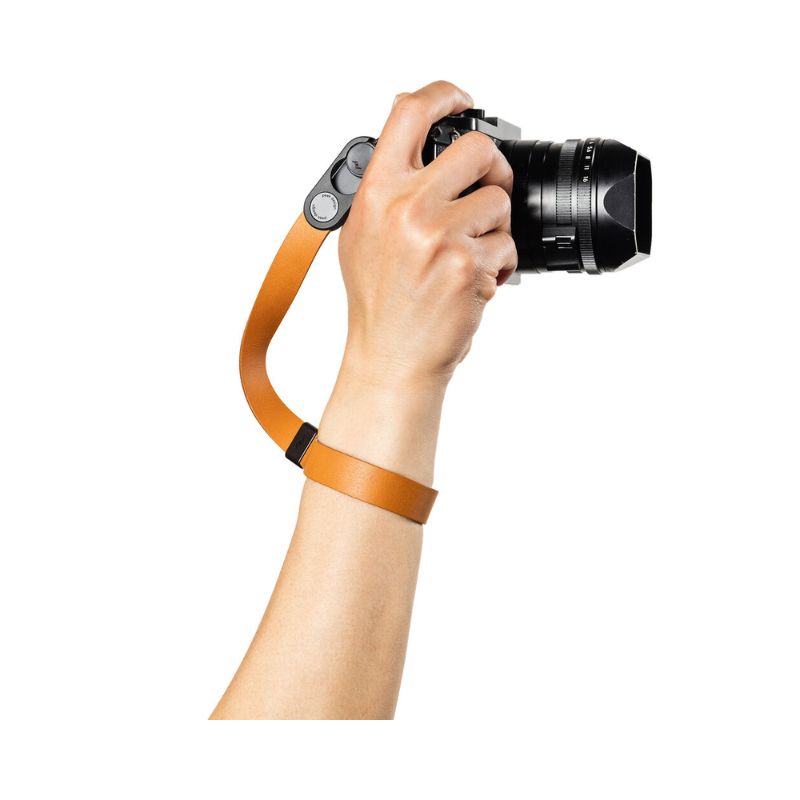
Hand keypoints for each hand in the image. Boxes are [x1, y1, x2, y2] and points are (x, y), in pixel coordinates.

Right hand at [337, 80, 516, 390]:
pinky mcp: (468, 265)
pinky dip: (501, 265)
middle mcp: (404, 208)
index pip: (409, 114)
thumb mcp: (361, 237)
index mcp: (375, 194)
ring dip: (495, 228)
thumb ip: (386, 193)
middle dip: (493, 170)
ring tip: (471, 257)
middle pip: (476, 149)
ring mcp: (438, 235)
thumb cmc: (379, 305)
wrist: (391, 359)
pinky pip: (507, 245)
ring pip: (498, 202)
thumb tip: (418, 156)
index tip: (461, 102)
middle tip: (490, 190)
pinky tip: (476, 282)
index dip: (443, 96)